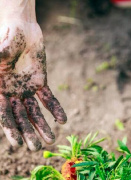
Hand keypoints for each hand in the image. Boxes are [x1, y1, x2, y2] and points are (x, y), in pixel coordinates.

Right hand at [0, 20, 66, 150]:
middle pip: (20, 117)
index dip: (11, 128)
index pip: (4, 114)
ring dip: (43, 126)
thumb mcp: (2, 46)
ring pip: (35, 112)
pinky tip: (63, 120)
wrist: (23, 29)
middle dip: (28, 132)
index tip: (19, 144)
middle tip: (37, 148)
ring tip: (52, 140)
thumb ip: (0, 54)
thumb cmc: (8, 35)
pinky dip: (55, 109)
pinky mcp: (40, 83)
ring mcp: (26, 89)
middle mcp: (11, 92)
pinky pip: (48, 98)